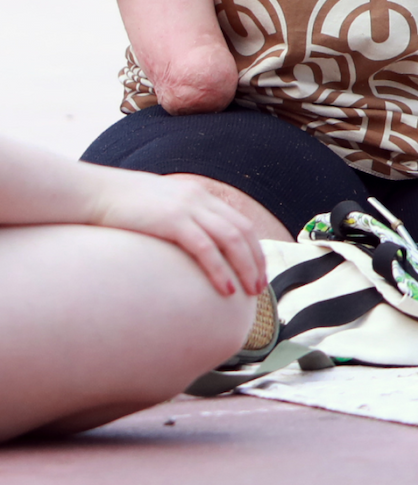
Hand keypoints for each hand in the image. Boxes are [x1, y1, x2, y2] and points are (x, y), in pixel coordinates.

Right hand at [88, 169, 271, 298]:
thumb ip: (178, 220)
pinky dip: (219, 269)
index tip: (258, 271)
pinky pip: (205, 248)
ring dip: (245, 268)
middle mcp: (199, 199)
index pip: (240, 223)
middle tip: (260, 288)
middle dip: (256, 261)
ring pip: (231, 240)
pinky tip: (225, 289)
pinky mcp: (172, 220)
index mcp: (199, 195)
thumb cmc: (120, 206)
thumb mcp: (158, 207)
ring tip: (249, 291)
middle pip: (243, 232)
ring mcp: (187, 208)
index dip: (254, 249)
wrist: (91, 192)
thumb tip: (189, 246)